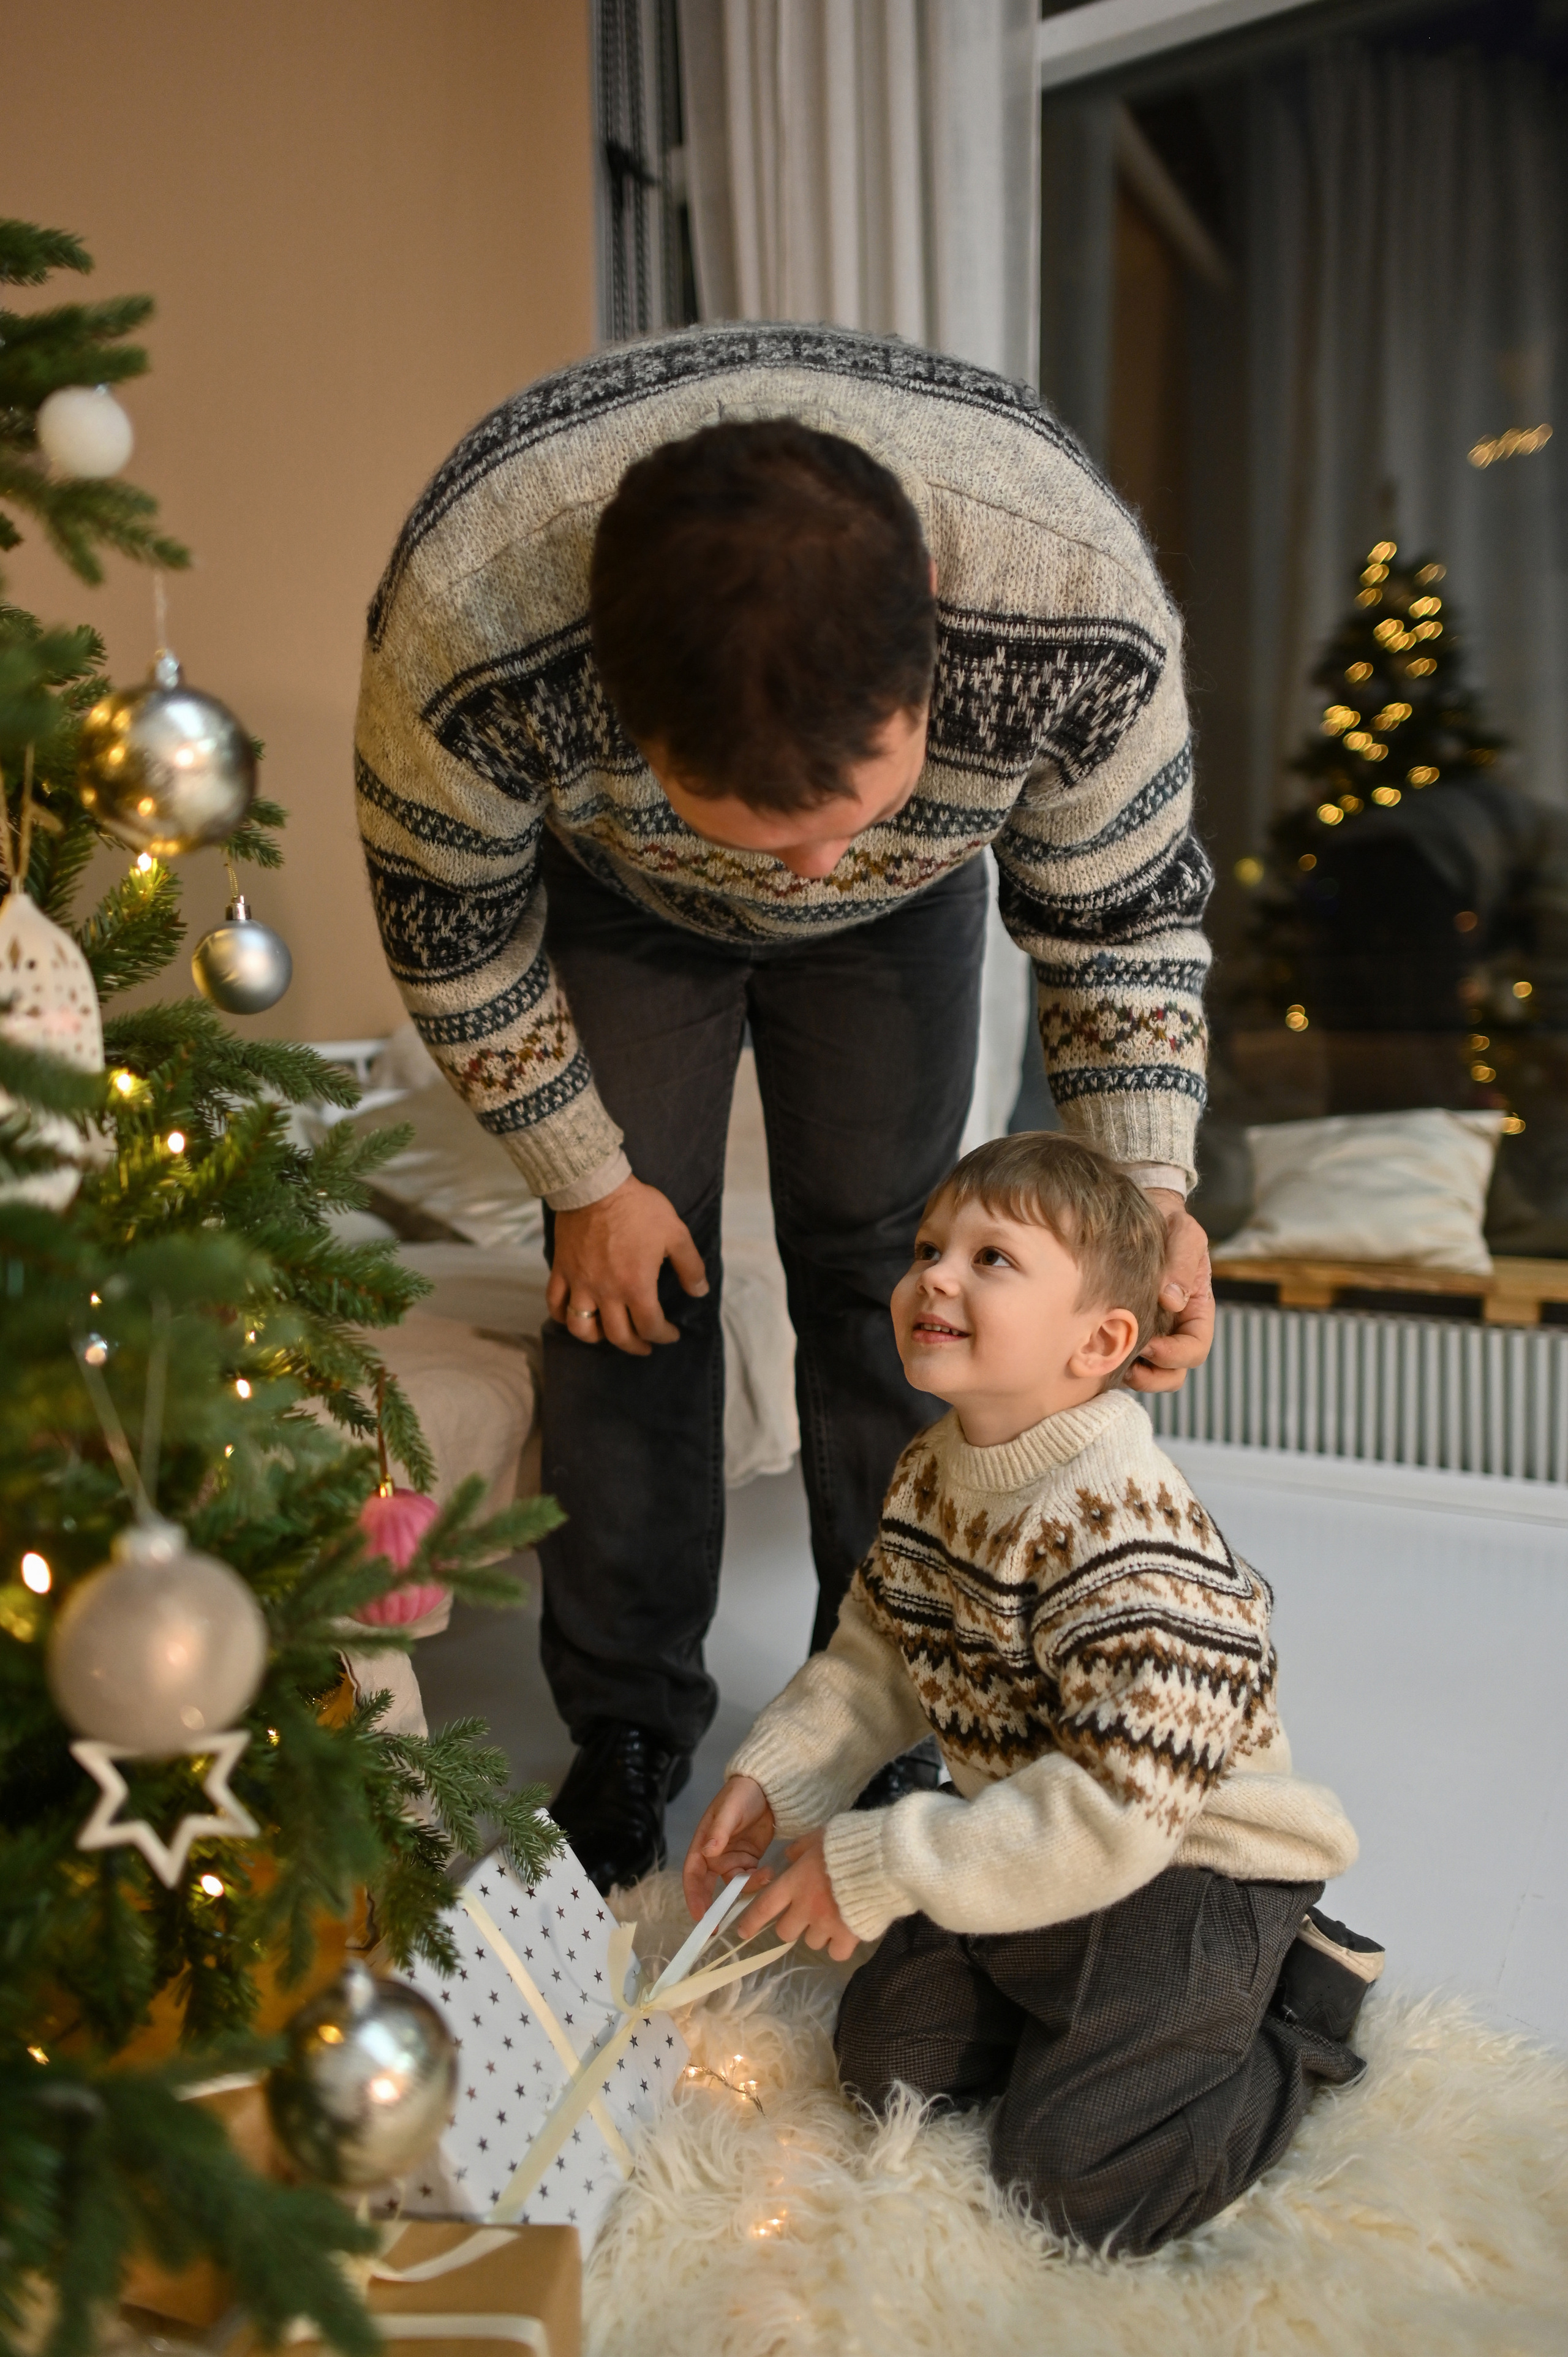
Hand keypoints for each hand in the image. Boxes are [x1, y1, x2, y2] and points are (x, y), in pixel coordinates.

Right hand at [548, 1173, 707, 1355]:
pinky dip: (561, 1315)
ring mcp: (580, 1283)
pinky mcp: (562, 1269)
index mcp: (636, 1286)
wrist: (597, 1185)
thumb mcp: (676, 1234)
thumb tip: (700, 1291)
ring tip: (609, 1334)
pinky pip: (555, 1301)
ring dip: (597, 1338)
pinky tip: (573, 1316)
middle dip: (635, 1345)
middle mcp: (606, 1292)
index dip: (664, 1335)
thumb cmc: (638, 1208)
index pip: (650, 1326)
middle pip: (618, 1335)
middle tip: (645, 1344)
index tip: (671, 1333)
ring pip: (581, 1327)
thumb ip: (691, 1266)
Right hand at [682, 1775, 775, 1918]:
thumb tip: (708, 1850)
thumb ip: (720, 1830)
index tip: (700, 1916)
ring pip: (735, 1885)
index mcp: (703, 1844)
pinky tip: (770, 1873)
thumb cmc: (742, 1793)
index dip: (694, 1897)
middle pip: (709, 1888)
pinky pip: (750, 1878)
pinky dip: (759, 1880)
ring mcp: (733, 1859)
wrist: (767, 1787)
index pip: (693, 1875)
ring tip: (766, 1876)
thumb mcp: (730, 1809)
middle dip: (714, 1908)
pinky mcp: (750, 1860)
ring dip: (747, 1887)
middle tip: (719, 1928)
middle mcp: (714, 1856)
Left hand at [731, 1828, 859, 1960]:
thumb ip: (799, 1849)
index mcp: (794, 1883)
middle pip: (785, 1931)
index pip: (764, 1907)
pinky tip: (845, 1932)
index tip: (743, 1932)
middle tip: (807, 1913)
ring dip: (817, 1933)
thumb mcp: (818, 1837)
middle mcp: (805, 1908)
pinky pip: (835, 1953)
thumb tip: (788, 1858)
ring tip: (832, 1917)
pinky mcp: (848, 1936)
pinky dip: (838, 1946)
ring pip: (811, 1942)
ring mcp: (826, 1925)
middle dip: (792, 1924)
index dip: (751, 1921)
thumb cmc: (847, 1844)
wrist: (882, 1860)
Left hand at [1125, 1188, 1213, 1394]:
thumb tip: (1172, 1301)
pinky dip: (1110, 1361)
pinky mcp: (1124, 1328)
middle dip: (1153, 1377)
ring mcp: (1149, 1331)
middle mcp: (1174, 1328)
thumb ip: (1181, 1262)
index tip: (1151, 1346)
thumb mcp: (1183, 1233)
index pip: (1195, 1349)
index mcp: (1195, 1311)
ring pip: (1146, 1372)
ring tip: (1108, 1361)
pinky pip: (1120, 1356)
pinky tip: (1091, 1348)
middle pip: (1173, 1373)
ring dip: (1130, 1375)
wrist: (1143, 1211)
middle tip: (1127, 1365)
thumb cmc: (1168, 1221)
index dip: (1175, 1356)